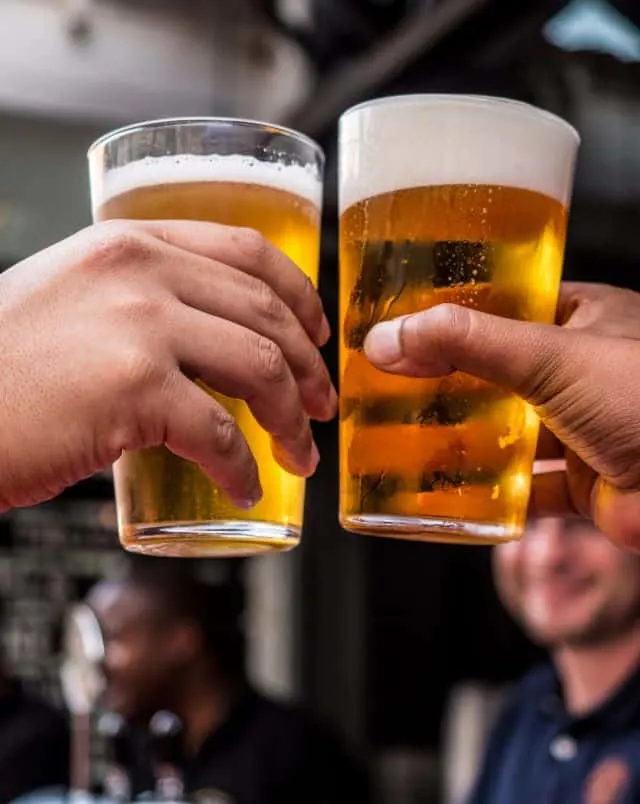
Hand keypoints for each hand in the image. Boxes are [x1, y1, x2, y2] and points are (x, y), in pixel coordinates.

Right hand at [0, 220, 336, 510]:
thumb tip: (202, 343)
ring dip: (292, 421)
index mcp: (132, 243)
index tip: (318, 334)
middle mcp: (141, 272)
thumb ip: (137, 301)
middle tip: (322, 407)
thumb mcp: (73, 297)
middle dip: (309, 369)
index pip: (248, 251)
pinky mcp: (130, 390)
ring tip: (299, 455)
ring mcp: (139, 327)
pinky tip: (245, 488)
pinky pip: (217, 434)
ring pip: (258, 370)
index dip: (300, 295)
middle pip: (266, 315)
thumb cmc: (1, 362)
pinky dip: (241, 468)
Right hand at [364, 283, 639, 550]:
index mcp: (584, 320)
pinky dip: (491, 495)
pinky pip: (526, 488)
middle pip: (500, 375)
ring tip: (407, 440)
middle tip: (394, 387)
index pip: (506, 308)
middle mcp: (583, 373)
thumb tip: (388, 339)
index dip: (456, 317)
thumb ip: (467, 344)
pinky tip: (452, 495)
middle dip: (451, 386)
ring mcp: (583, 430)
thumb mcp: (550, 355)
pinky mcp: (585, 485)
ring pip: (510, 434)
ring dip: (466, 442)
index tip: (404, 327)